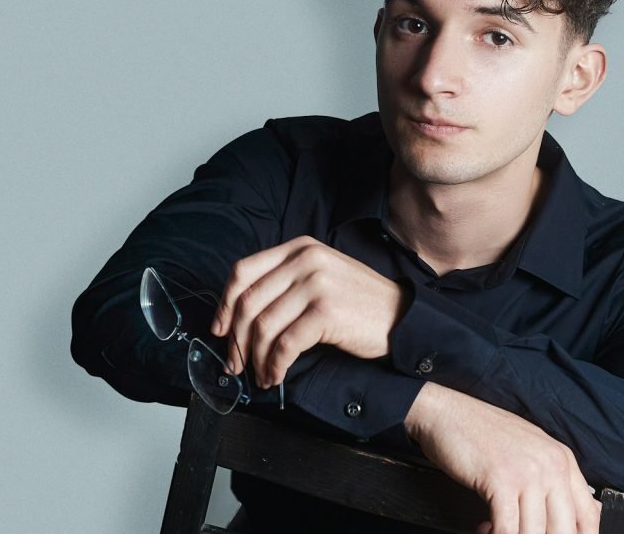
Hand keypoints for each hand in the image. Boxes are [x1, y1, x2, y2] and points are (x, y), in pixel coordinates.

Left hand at [210, 236, 404, 387]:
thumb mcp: (322, 276)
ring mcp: (316, 284)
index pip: (243, 271)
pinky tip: (276, 376)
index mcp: (300, 248)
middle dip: (236, 339)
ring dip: (256, 358)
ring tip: (261, 374)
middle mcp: (306, 260)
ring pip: (264, 326)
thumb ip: (286, 281)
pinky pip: (285, 344)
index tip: (219, 329)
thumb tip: (239, 313)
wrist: (404, 318)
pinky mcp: (326, 312)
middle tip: (236, 363)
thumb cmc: (361, 304)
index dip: (224, 303)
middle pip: (248, 302)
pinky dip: (275, 365)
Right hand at [405, 383, 600, 533]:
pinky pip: (507, 529)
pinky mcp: (501, 480)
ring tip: (495, 531)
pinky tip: (483, 528)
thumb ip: (554, 482)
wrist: (448, 412)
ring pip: (535, 533)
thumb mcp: (531, 452)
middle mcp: (552, 466)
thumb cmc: (484, 435)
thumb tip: (573, 520)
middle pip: (564, 530)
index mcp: (563, 460)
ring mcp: (528, 472)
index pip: (589, 517)